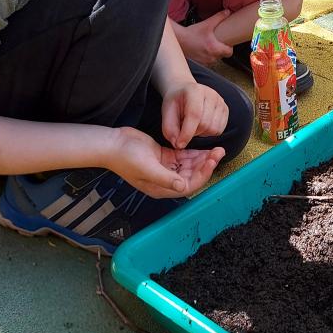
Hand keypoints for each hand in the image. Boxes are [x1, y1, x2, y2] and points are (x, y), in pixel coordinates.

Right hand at [105, 126, 223, 196]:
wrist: (112, 143)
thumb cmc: (126, 157)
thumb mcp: (147, 168)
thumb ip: (166, 178)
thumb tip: (183, 186)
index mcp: (161, 188)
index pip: (188, 186)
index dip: (202, 175)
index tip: (212, 161)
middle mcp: (165, 181)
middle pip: (192, 176)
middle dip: (206, 165)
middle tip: (219, 152)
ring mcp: (165, 169)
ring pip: (189, 166)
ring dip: (202, 159)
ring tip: (216, 149)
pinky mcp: (164, 157)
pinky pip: (183, 158)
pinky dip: (193, 153)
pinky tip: (203, 148)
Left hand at [161, 82, 229, 149]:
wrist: (186, 91)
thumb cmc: (176, 102)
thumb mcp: (166, 112)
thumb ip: (169, 129)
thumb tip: (178, 145)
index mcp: (194, 91)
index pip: (194, 114)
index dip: (187, 132)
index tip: (179, 145)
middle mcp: (211, 94)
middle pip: (205, 123)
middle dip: (192, 133)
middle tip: (184, 129)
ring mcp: (220, 101)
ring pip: (214, 129)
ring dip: (202, 134)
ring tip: (193, 126)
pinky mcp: (226, 109)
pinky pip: (220, 130)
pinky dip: (209, 133)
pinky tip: (201, 126)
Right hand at [174, 10, 232, 64]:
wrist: (179, 40)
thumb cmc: (191, 34)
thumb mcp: (207, 24)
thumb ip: (219, 17)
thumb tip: (227, 12)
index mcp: (214, 49)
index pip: (229, 52)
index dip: (230, 47)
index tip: (228, 42)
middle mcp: (211, 57)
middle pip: (223, 55)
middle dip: (222, 49)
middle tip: (220, 41)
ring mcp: (205, 61)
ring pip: (216, 58)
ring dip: (215, 53)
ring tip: (212, 44)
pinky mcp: (200, 62)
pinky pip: (208, 60)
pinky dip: (208, 55)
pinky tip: (205, 48)